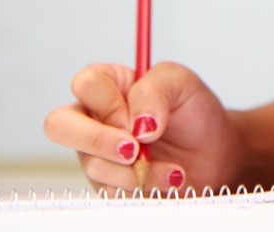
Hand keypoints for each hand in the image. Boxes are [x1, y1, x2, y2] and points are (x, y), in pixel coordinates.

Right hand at [44, 61, 241, 192]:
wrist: (213, 152)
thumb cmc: (193, 112)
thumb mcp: (181, 83)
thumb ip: (155, 89)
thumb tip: (137, 122)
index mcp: (109, 83)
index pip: (85, 84)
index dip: (109, 103)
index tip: (139, 118)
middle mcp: (96, 117)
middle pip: (59, 124)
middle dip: (97, 140)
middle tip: (133, 149)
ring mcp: (97, 152)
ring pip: (89, 163)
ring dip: (133, 170)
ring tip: (169, 168)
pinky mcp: (108, 183)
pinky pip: (109, 190)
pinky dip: (143, 187)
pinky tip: (168, 179)